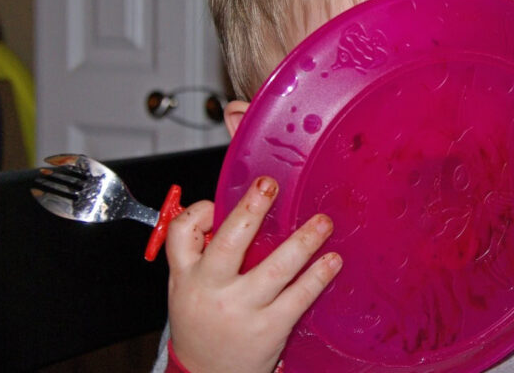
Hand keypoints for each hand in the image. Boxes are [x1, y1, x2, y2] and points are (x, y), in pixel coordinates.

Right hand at [166, 176, 341, 372]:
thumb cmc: (201, 325)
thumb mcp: (186, 289)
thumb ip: (202, 254)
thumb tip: (235, 212)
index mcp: (186, 275)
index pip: (181, 232)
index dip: (198, 211)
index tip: (217, 202)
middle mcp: (212, 289)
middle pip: (230, 242)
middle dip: (251, 209)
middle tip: (270, 185)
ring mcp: (242, 309)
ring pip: (276, 267)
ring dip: (303, 241)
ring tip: (323, 223)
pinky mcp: (269, 328)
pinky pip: (299, 296)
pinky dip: (318, 276)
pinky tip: (332, 261)